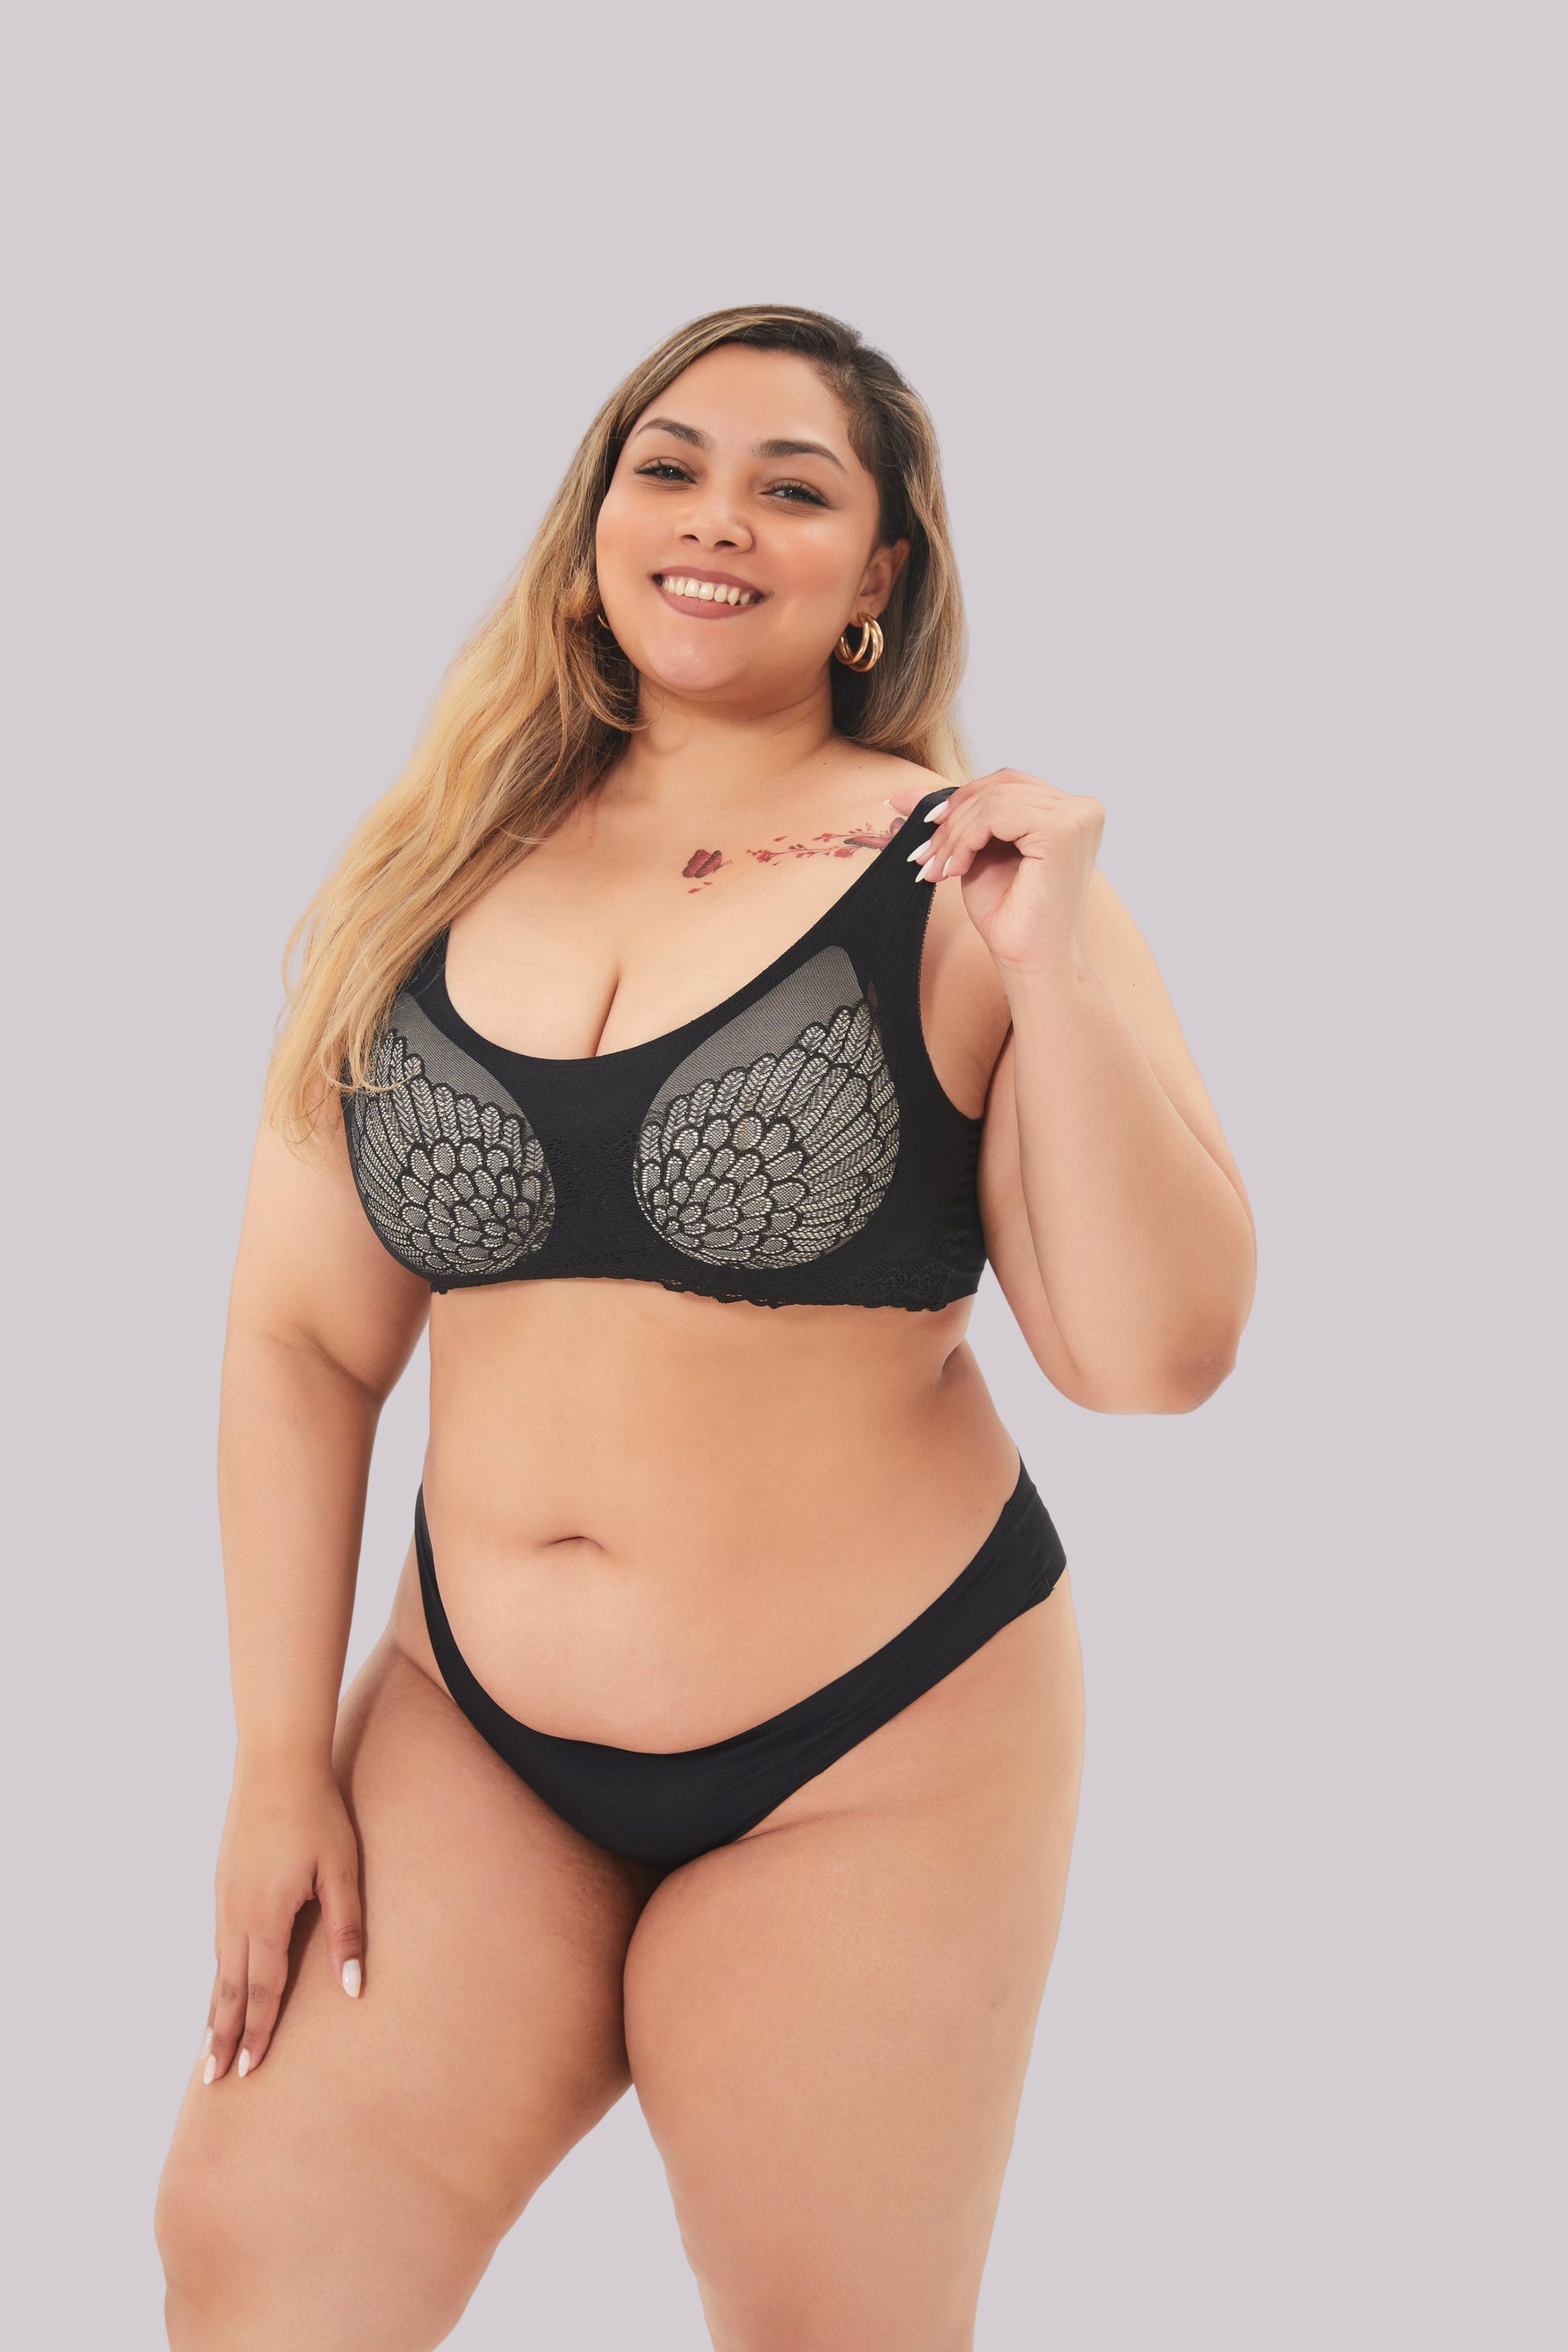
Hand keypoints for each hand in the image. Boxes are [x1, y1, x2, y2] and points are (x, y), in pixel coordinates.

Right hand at [204, 1758, 363, 2082]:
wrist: (275, 1762)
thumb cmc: (317, 1813)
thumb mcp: (342, 1870)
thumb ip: (347, 1929)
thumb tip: (352, 1987)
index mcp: (265, 1917)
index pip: (262, 1990)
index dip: (257, 2032)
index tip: (248, 2070)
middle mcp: (236, 1914)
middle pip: (230, 1989)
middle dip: (223, 2036)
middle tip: (214, 2080)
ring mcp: (224, 1897)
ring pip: (219, 1966)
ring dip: (216, 2008)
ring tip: (210, 2046)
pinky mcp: (223, 1881)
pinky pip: (218, 1941)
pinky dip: (218, 1972)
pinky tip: (222, 1981)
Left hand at [886, 768, 1103, 978]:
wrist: (1032, 962)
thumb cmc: (1011, 916)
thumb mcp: (975, 854)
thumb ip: (952, 820)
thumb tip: (903, 794)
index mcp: (1068, 811)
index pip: (1006, 784)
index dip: (962, 801)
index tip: (925, 827)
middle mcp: (1081, 809)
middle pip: (999, 786)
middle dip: (954, 817)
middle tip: (926, 853)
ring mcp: (1077, 817)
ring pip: (994, 800)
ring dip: (955, 834)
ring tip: (939, 868)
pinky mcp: (1063, 831)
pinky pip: (997, 814)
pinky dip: (966, 839)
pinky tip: (957, 869)